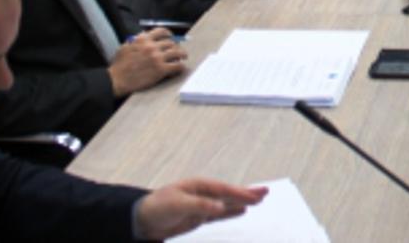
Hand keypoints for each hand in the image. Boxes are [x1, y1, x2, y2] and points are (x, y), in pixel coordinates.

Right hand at [108, 28, 186, 96]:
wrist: (116, 80)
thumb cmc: (119, 66)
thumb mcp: (125, 47)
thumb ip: (136, 41)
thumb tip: (145, 37)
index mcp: (143, 39)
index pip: (161, 31)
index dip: (168, 34)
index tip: (171, 37)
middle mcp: (152, 46)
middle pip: (171, 43)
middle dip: (176, 46)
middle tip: (178, 50)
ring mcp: (157, 58)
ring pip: (177, 52)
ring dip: (182, 54)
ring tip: (183, 57)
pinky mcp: (161, 70)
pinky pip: (177, 66)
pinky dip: (180, 67)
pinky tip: (180, 68)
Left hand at [134, 179, 267, 239]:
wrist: (141, 222)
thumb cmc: (157, 208)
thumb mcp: (177, 205)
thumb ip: (200, 205)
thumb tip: (221, 206)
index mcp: (198, 186)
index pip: (223, 190)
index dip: (239, 193)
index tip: (254, 196)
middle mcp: (203, 194)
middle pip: (229, 194)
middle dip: (247, 193)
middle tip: (266, 193)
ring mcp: (202, 205)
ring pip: (227, 203)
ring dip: (243, 202)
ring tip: (260, 199)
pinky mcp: (199, 217)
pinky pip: (220, 214)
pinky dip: (232, 212)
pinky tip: (242, 211)